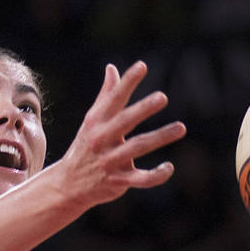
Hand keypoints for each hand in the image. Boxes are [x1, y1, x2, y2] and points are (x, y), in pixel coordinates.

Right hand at [56, 61, 185, 208]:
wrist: (68, 185)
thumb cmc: (85, 147)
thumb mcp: (91, 121)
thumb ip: (106, 95)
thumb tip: (112, 68)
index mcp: (96, 122)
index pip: (113, 99)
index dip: (127, 82)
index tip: (142, 66)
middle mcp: (101, 139)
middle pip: (124, 121)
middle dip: (143, 109)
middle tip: (162, 97)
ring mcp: (109, 161)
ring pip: (137, 147)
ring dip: (159, 137)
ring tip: (181, 127)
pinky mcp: (118, 181)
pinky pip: (140, 179)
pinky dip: (156, 175)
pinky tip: (169, 167)